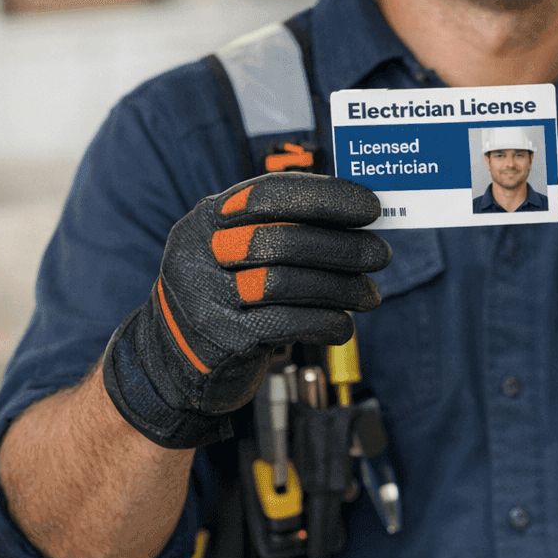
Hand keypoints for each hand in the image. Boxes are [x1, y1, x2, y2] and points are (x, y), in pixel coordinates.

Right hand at [102, 173, 390, 447]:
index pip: (269, 193)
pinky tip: (343, 326)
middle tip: (381, 255)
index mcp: (210, 217)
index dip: (326, 196)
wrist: (175, 364)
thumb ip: (288, 229)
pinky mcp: (219, 340)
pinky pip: (286, 324)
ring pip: (286, 283)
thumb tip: (362, 216)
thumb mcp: (244, 251)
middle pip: (282, 239)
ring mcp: (203, 297)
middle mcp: (199, 251)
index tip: (371, 208)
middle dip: (343, 247)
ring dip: (342, 288)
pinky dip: (326, 322)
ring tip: (370, 296)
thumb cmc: (230, 296)